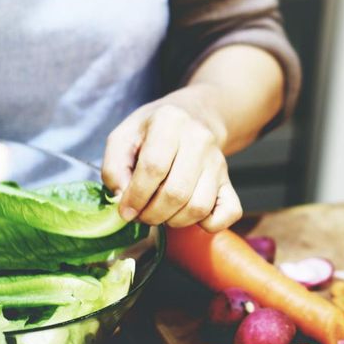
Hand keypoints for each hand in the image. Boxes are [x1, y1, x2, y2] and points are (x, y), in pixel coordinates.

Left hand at [102, 86, 242, 231]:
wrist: (192, 119)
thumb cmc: (152, 132)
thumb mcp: (123, 137)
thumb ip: (114, 167)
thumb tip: (123, 198)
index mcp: (170, 121)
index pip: (154, 167)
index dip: (136, 196)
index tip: (125, 210)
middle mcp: (199, 139)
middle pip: (177, 192)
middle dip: (152, 214)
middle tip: (141, 214)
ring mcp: (218, 162)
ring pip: (199, 206)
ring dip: (174, 221)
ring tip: (161, 213)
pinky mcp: (229, 181)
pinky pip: (229, 213)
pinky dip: (209, 224)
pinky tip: (188, 215)